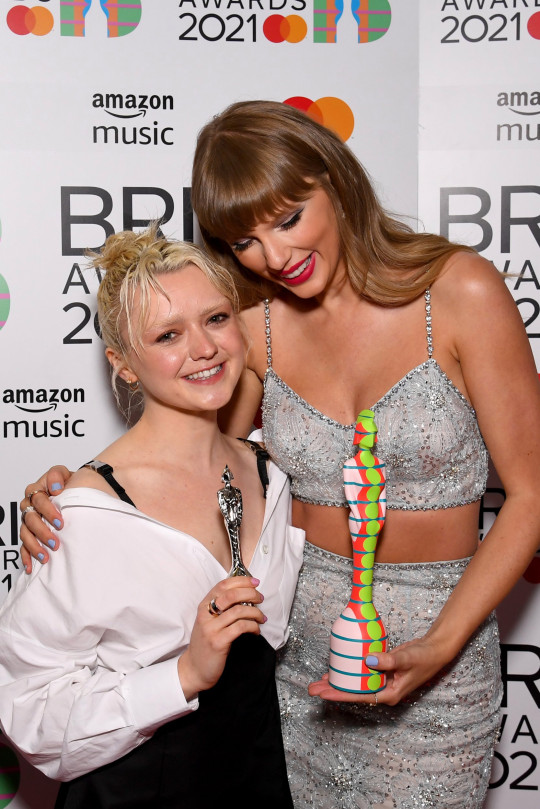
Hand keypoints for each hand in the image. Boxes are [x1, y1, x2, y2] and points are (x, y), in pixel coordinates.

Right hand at [20, 466, 71, 571]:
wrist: (79, 489)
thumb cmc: (71, 483)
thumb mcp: (66, 474)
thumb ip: (57, 475)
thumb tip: (55, 488)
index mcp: (37, 490)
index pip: (37, 500)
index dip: (47, 511)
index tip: (60, 521)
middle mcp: (31, 505)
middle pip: (30, 519)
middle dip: (42, 532)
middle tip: (56, 542)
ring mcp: (30, 519)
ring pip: (25, 533)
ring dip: (34, 545)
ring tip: (46, 556)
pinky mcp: (32, 532)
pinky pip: (24, 544)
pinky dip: (26, 555)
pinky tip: (31, 565)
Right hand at [177, 576, 265, 700]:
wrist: (194, 669)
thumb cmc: (206, 643)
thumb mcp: (209, 621)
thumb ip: (222, 607)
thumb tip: (246, 594)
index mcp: (204, 606)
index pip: (223, 585)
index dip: (241, 581)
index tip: (255, 582)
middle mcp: (205, 614)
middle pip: (231, 595)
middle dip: (251, 594)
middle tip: (260, 599)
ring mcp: (211, 628)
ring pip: (238, 611)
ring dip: (255, 612)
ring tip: (261, 618)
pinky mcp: (218, 642)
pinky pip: (240, 627)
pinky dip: (253, 626)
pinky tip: (255, 631)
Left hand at [308, 635, 450, 705]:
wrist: (435, 650)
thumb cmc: (424, 657)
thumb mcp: (406, 659)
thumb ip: (388, 660)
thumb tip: (368, 659)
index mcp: (389, 694)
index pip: (359, 696)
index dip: (340, 694)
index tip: (324, 693)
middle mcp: (383, 690)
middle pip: (353, 692)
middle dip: (333, 690)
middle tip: (312, 688)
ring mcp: (382, 681)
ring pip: (355, 684)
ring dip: (338, 682)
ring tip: (318, 682)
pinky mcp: (381, 671)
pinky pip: (361, 674)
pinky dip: (349, 672)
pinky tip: (337, 669)